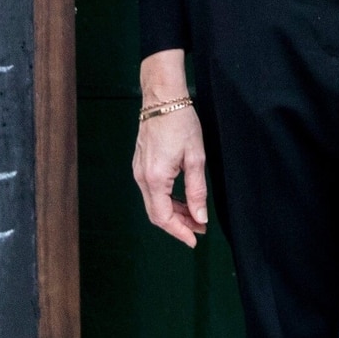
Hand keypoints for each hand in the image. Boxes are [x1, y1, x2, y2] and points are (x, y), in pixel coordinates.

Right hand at [133, 50, 207, 247]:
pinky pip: (151, 191)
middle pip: (156, 214)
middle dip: (178, 224)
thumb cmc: (181, 123)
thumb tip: (200, 217)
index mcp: (154, 178)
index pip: (163, 217)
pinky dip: (167, 200)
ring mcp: (138, 170)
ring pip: (154, 203)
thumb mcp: (195, 158)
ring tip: (195, 215)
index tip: (195, 240)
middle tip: (200, 228)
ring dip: (173, 212)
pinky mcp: (140, 164)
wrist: (162, 97)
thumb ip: (197, 190)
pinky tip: (182, 199)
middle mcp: (141, 177)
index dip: (179, 232)